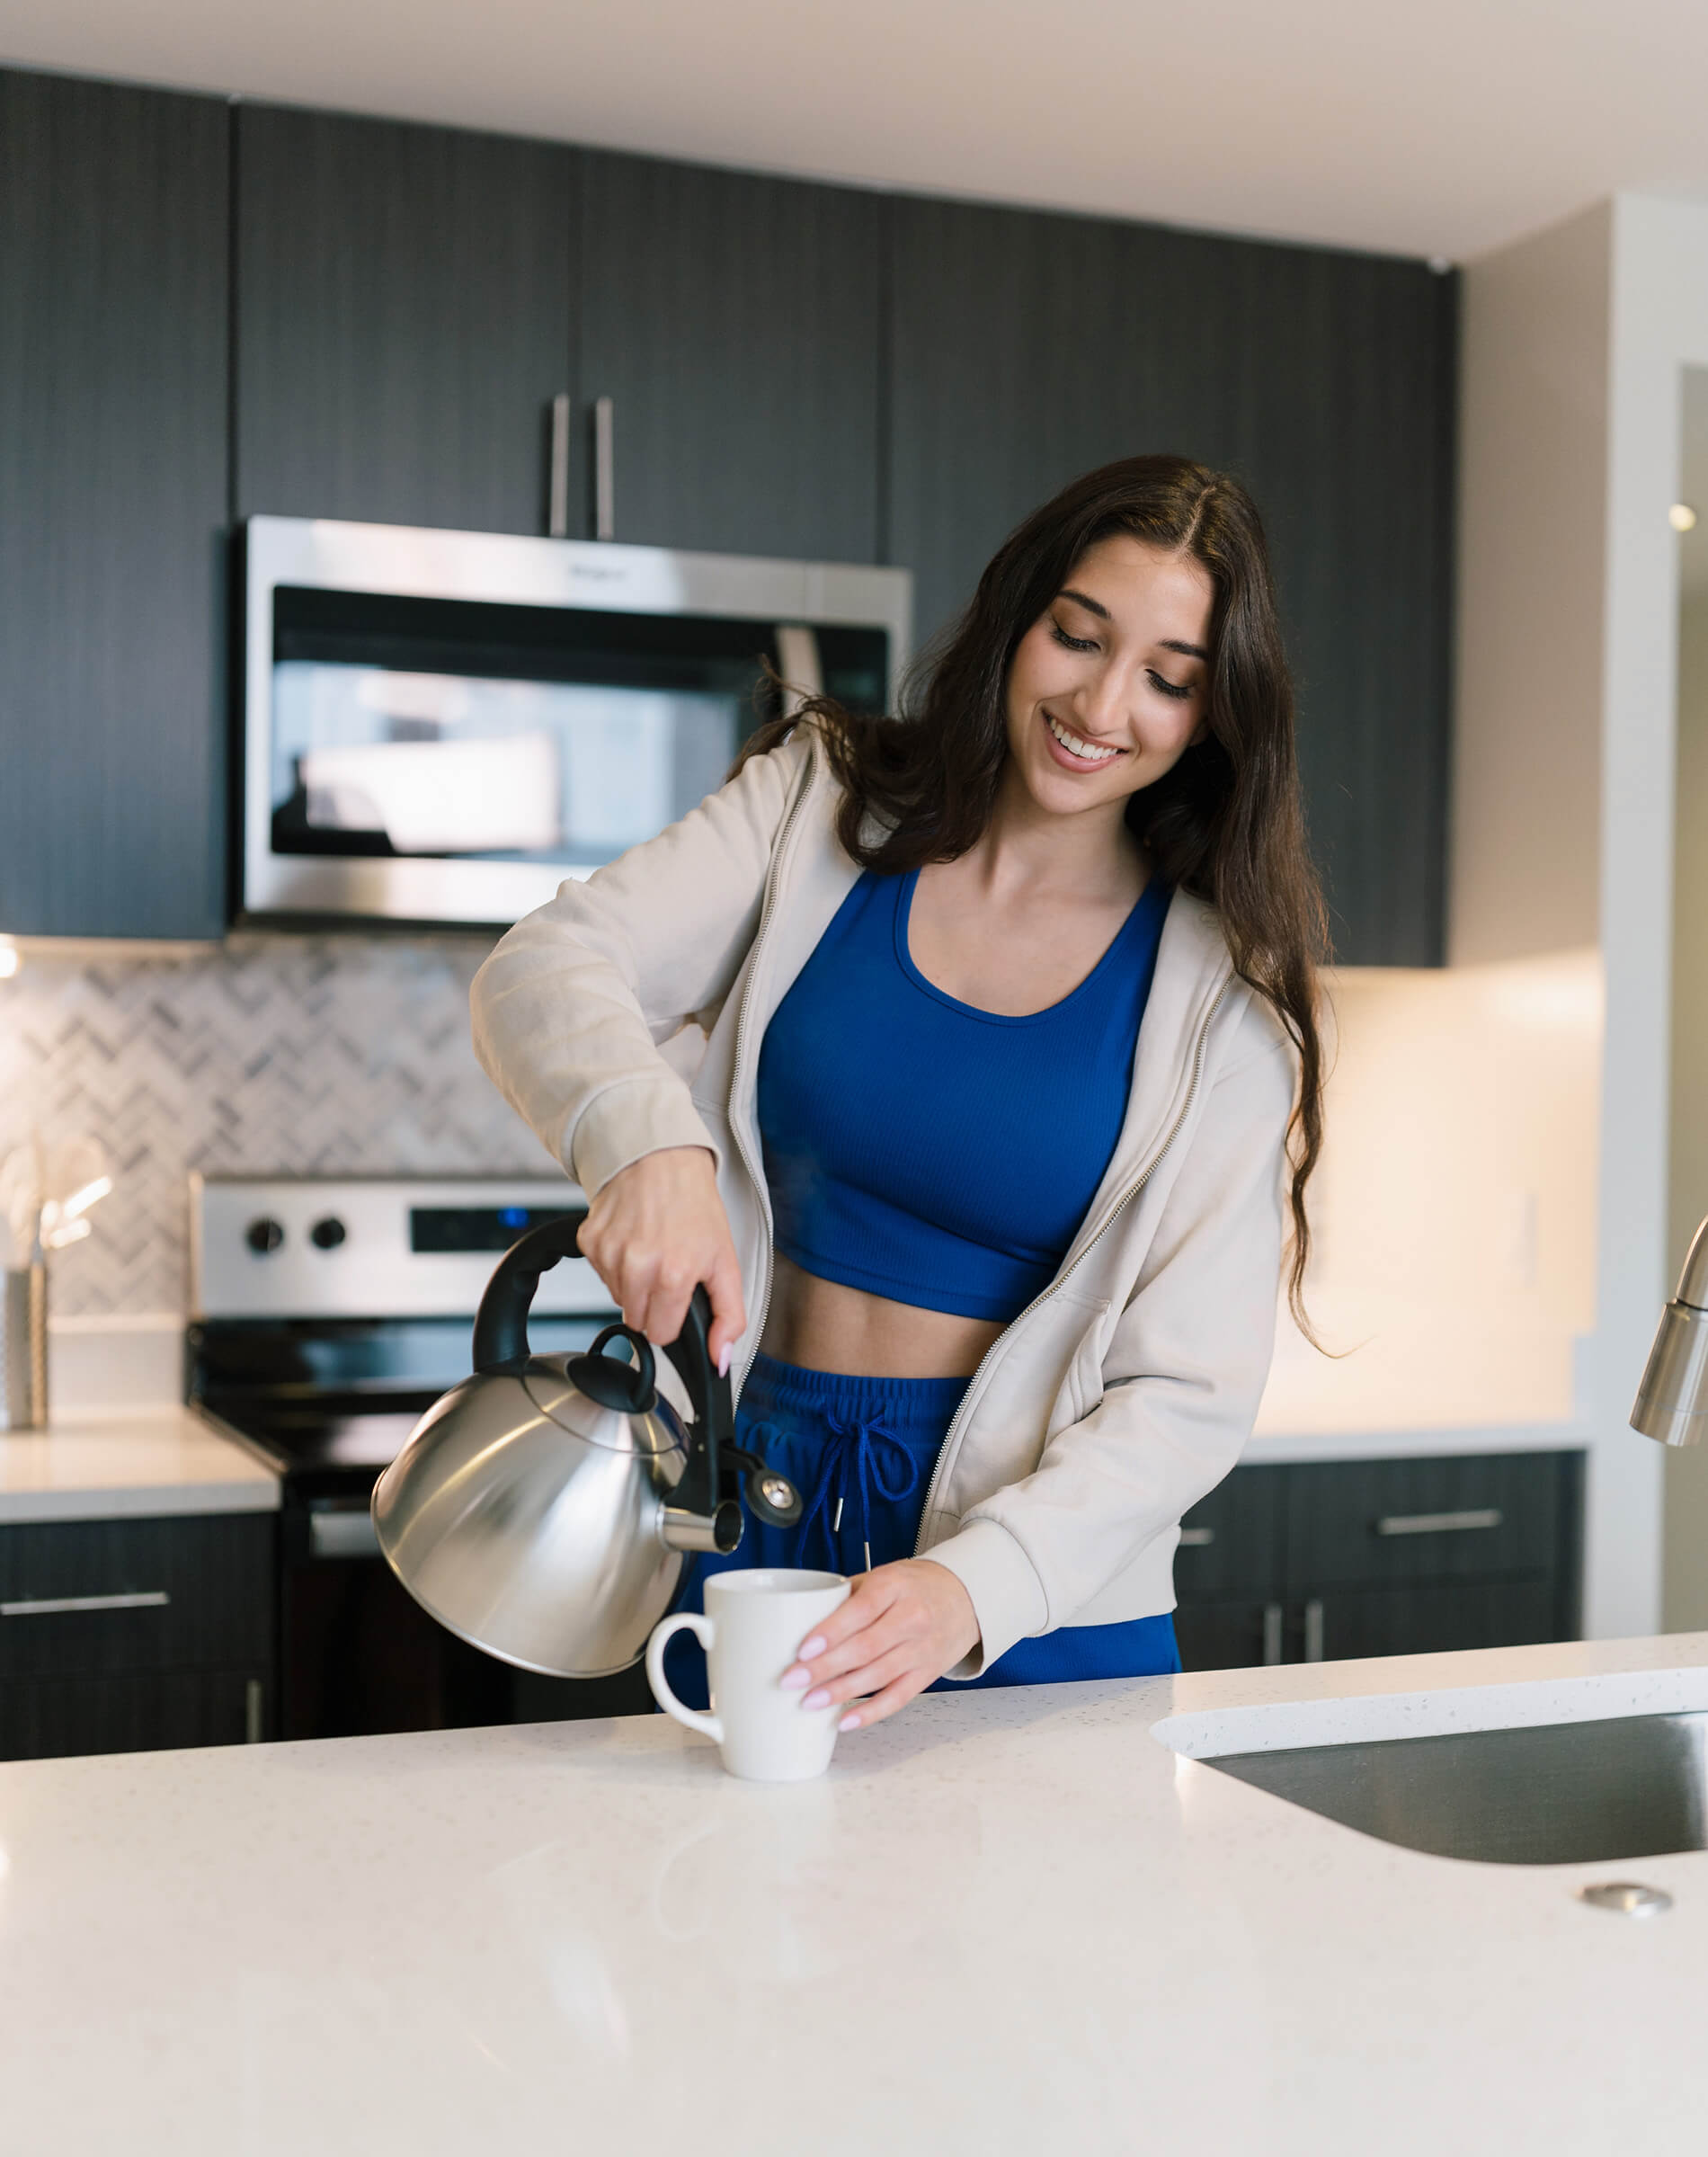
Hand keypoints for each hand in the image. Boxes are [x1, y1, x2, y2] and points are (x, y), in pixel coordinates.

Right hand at [576, 1147, 745, 1368]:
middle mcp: (637, 1268)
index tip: (680, 1298)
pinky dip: (616, 1263)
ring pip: (617, 1298)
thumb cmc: (695, 1205)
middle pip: (637, 1321)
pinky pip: (600, 1273)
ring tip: (652, 1250)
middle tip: (668, 1271)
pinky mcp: (588, 1242)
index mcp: (673, 1276)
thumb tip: (721, 1358)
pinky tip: (632, 1239)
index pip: (661, 1336)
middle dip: (654, 1304)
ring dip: (634, 1284)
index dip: (673, 1320)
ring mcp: (608, 1255)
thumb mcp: (726, 1261)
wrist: (661, 1158)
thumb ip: (729, 1315)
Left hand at [780, 1560, 979, 1730]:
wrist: (966, 1596)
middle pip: (865, 1648)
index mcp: (894, 1587)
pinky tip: (844, 1720)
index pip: (861, 1611)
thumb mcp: (883, 1576)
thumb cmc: (914, 1585)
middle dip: (825, 1668)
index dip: (831, 1632)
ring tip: (808, 1702)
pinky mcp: (927, 1673)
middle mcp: (912, 1618)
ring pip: (878, 1676)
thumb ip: (847, 1596)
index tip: (803, 1649)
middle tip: (791, 1680)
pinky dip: (870, 1712)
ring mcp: (921, 1649)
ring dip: (841, 1692)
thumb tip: (800, 1620)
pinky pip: (897, 1697)